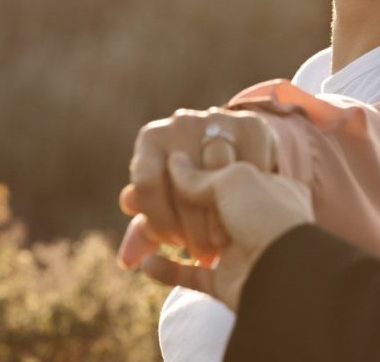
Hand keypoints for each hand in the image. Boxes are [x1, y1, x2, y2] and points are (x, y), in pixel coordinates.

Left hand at [118, 107, 276, 265]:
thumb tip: (128, 259)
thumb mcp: (166, 204)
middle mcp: (181, 123)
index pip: (147, 182)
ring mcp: (217, 120)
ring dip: (223, 215)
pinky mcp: (251, 123)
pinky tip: (247, 213)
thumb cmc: (189, 184)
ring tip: (223, 241)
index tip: (173, 242)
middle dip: (193, 227)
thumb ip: (145, 230)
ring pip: (220, 173)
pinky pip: (251, 164)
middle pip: (185, 181)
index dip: (159, 219)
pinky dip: (252, 193)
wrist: (231, 146)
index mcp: (152, 138)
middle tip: (203, 252)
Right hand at [137, 153, 312, 310]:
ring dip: (171, 233)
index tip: (170, 162)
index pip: (226, 168)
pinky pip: (191, 275)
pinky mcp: (227, 280)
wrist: (282, 273)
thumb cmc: (265, 215)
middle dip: (179, 202)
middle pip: (207, 203)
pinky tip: (145, 263)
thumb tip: (174, 163)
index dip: (197, 166)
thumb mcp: (233, 178)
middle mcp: (256, 213)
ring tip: (144, 229)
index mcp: (268, 183)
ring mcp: (242, 247)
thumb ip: (199, 174)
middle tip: (146, 200)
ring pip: (197, 235)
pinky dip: (167, 270)